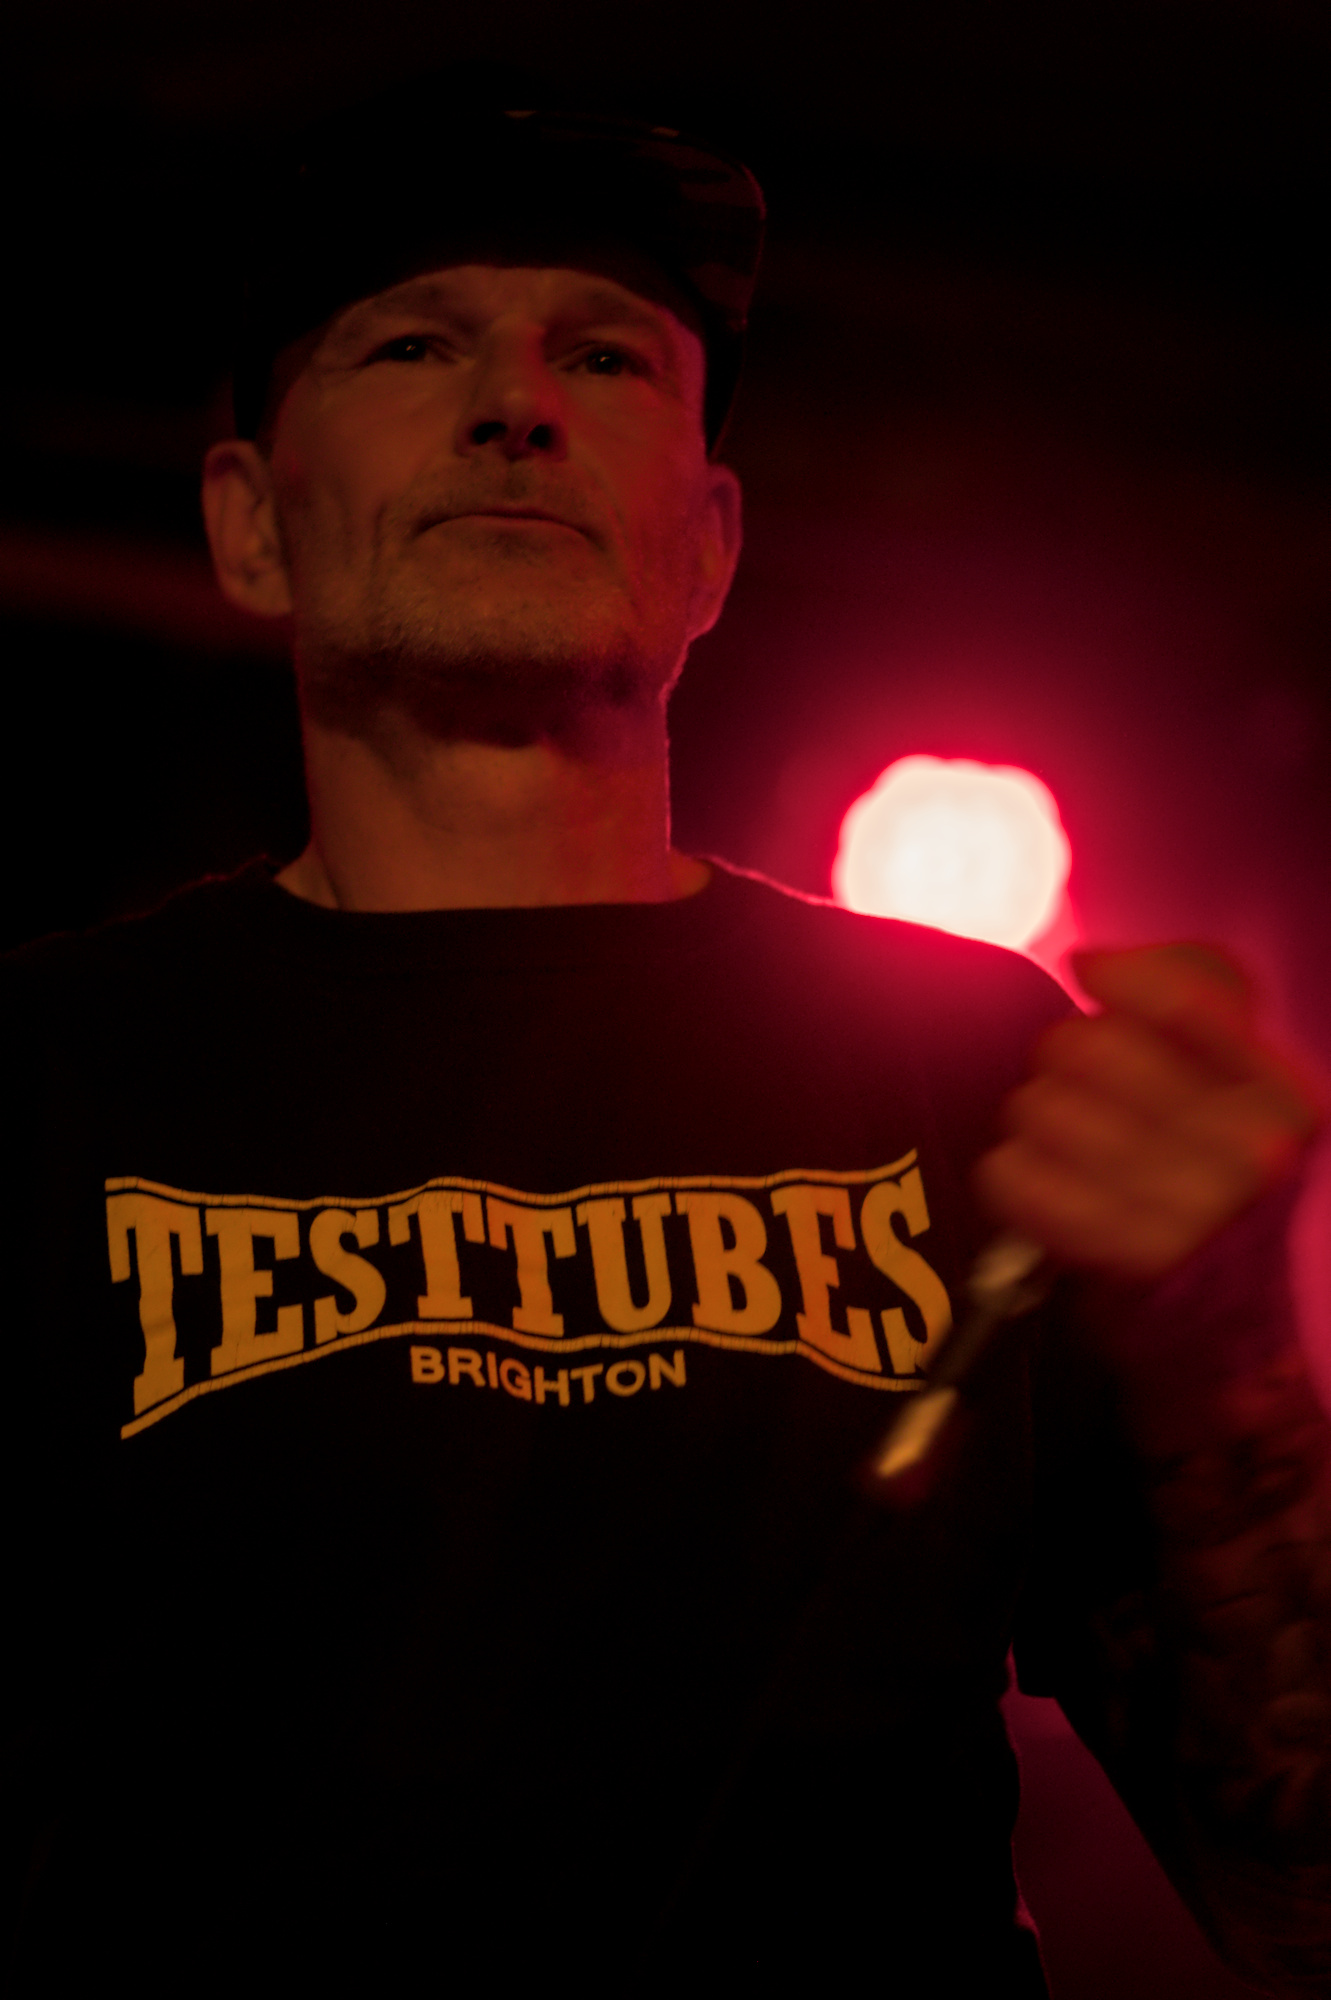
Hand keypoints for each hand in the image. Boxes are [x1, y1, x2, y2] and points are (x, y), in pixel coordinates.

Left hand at [975, 944, 1321, 1281]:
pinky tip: (1042, 1176)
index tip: (1090, 982)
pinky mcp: (1113, 1260)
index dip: (1121, 981)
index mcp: (1286, 1097)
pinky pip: (1010, 1175)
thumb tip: (1087, 963)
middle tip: (1078, 1079)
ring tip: (1064, 1132)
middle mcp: (1253, 1157)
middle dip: (1065, 1051)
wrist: (1216, 1282)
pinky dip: (1011, 1168)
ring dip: (1036, 1111)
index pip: (1185, 999)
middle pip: (1090, 1046)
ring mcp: (1191, 1216)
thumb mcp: (1232, 1052)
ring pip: (1040, 1107)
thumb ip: (1180, 978)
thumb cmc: (1210, 1136)